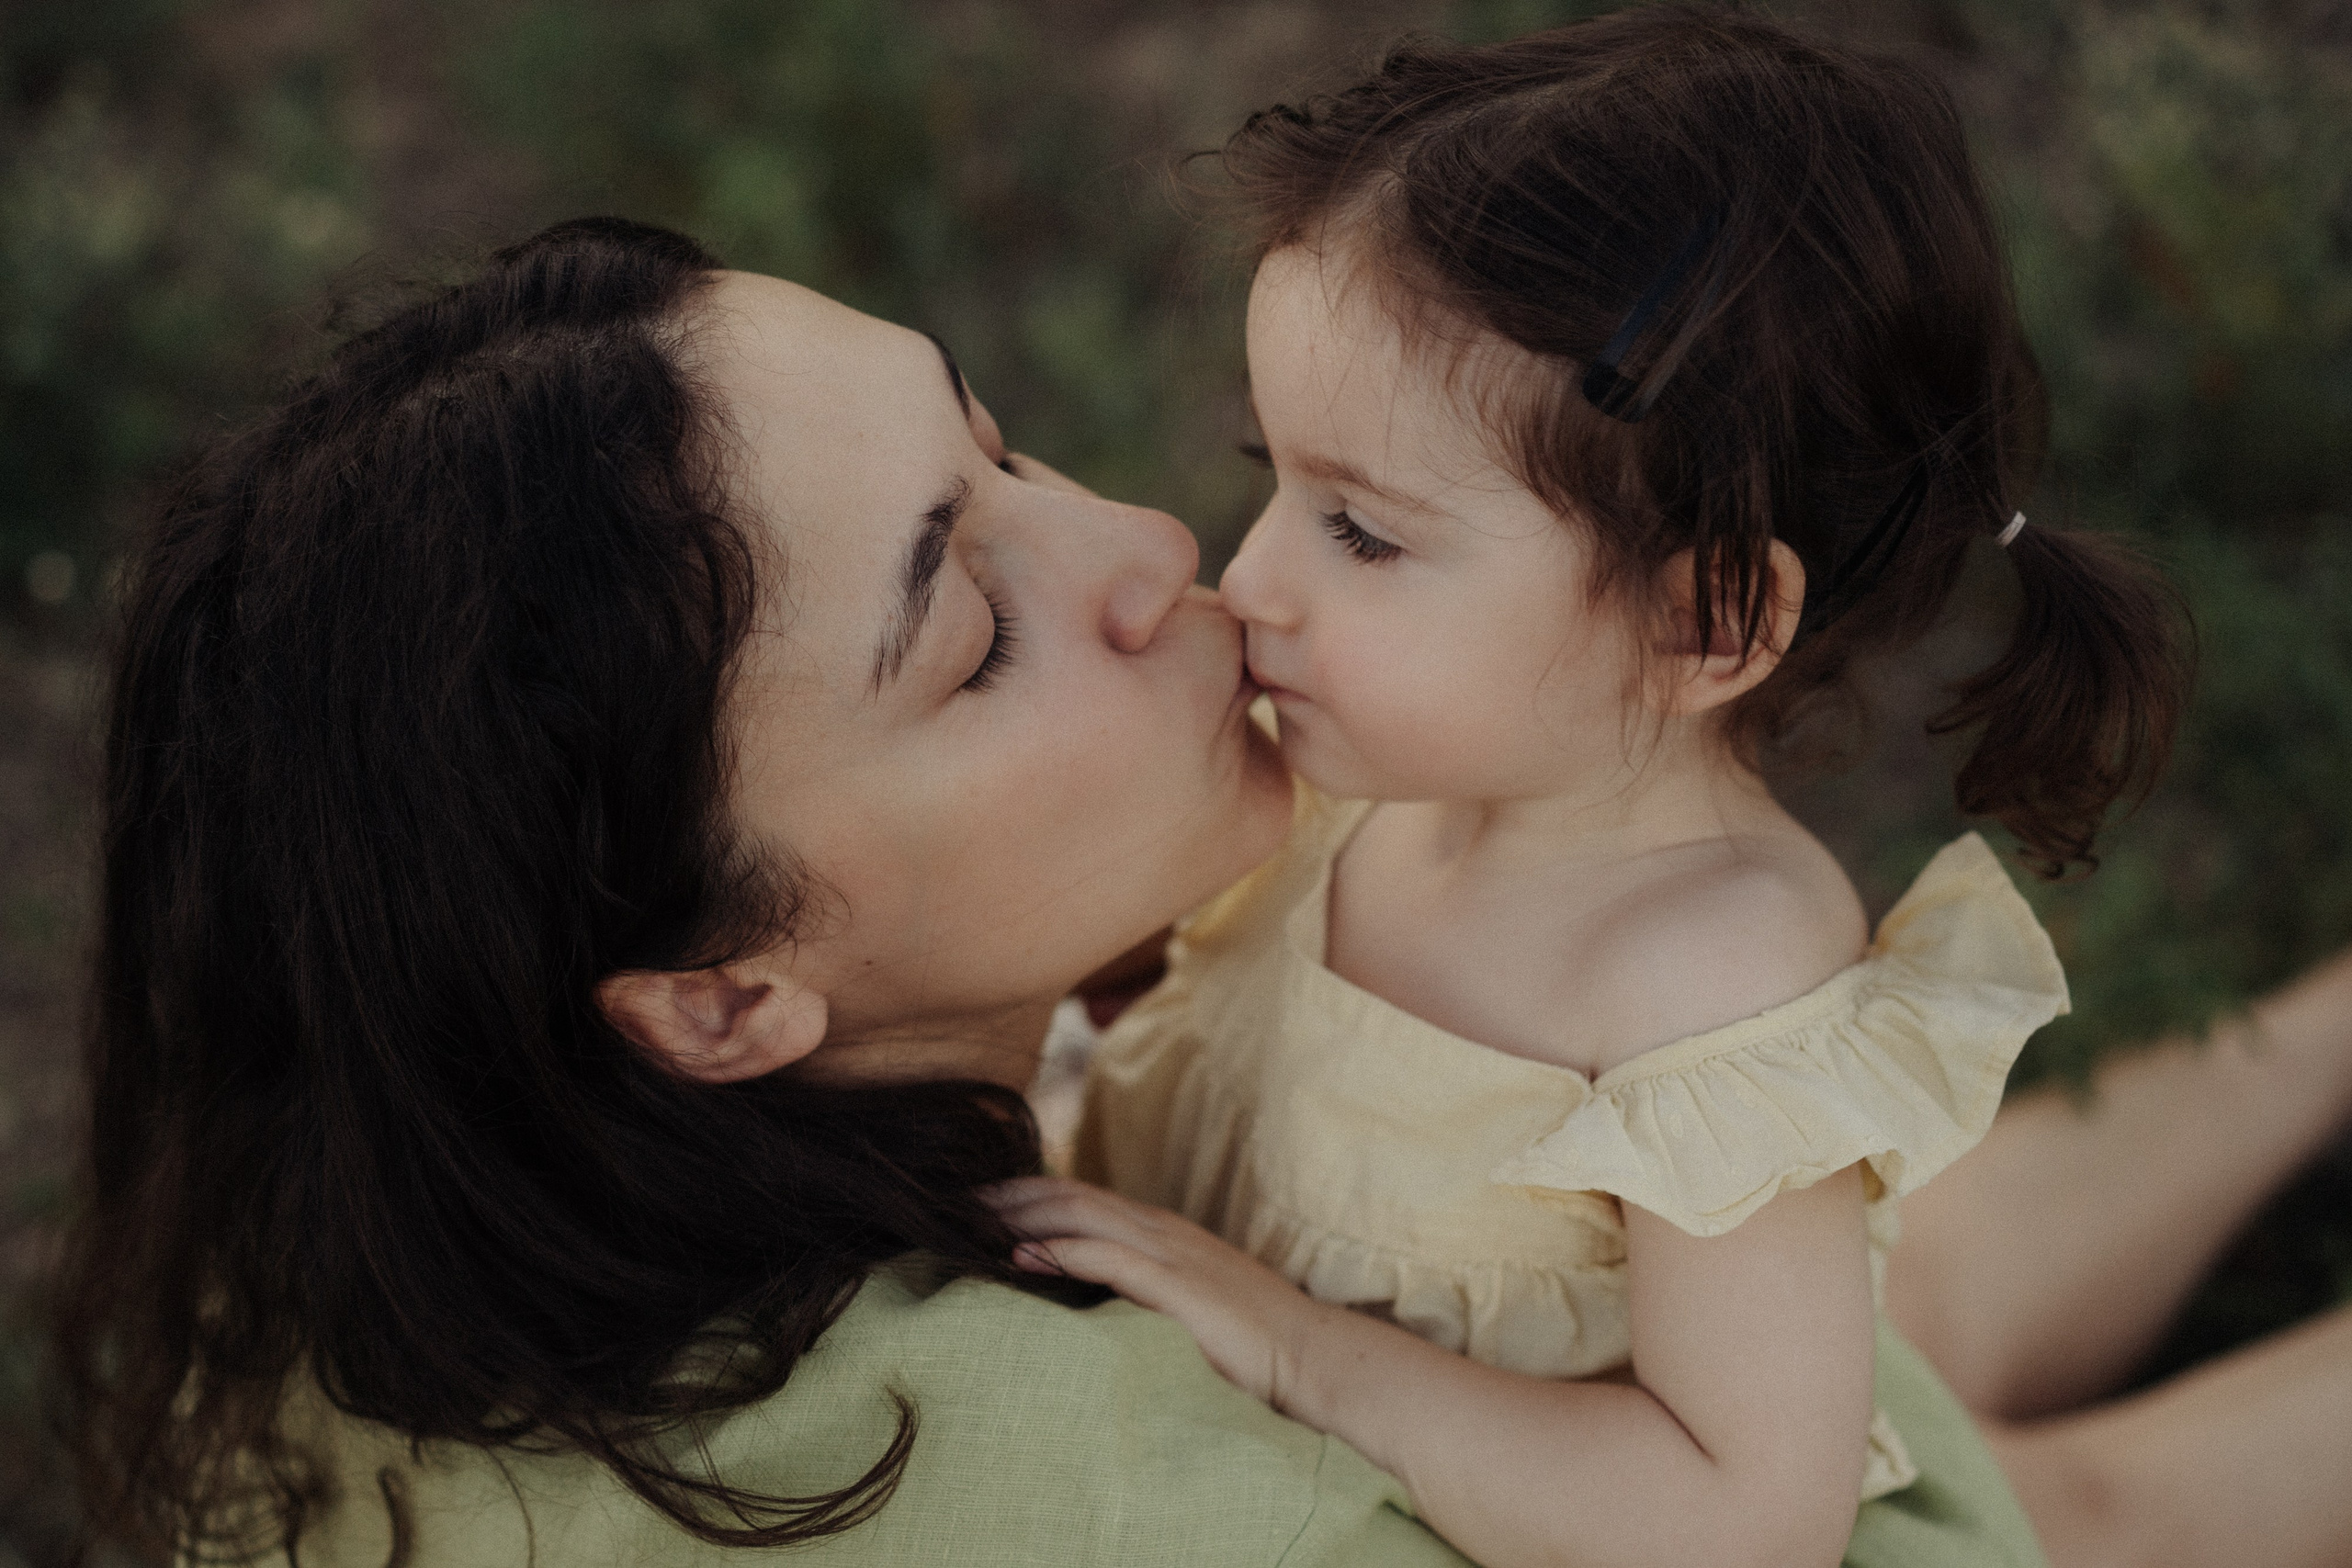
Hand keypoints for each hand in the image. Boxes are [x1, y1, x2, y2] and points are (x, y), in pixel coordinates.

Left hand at [984, 1175, 1333, 1408]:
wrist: (1310, 1354)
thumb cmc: (1251, 1340)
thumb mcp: (1186, 1302)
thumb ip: (1140, 1290)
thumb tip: (1082, 1300)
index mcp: (1161, 1231)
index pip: (1080, 1195)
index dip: (1026, 1193)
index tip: (978, 1203)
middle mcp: (1160, 1230)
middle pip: (1069, 1193)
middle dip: (1009, 1194)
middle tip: (955, 1202)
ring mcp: (1170, 1254)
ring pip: (1080, 1214)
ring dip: (1021, 1214)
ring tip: (972, 1221)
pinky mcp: (1177, 1287)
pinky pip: (1107, 1258)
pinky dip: (1060, 1251)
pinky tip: (1022, 1257)